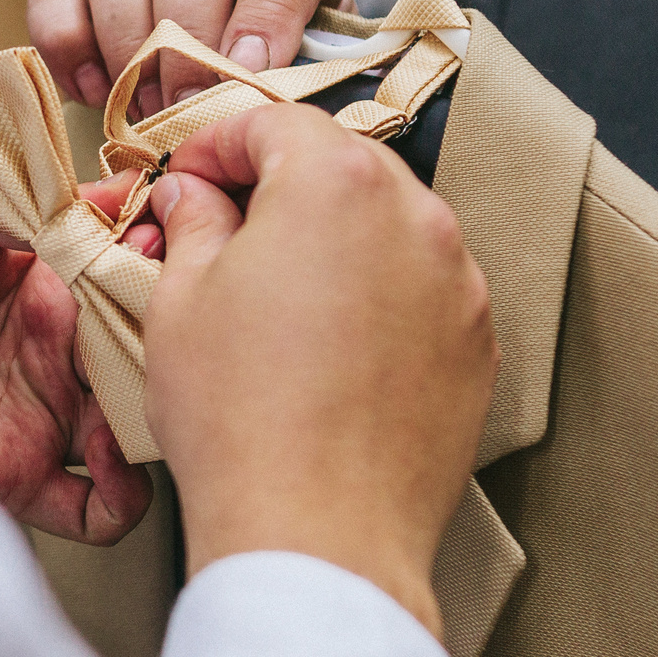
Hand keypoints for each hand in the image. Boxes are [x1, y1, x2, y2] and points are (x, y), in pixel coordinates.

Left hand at [0, 176, 156, 545]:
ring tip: (144, 394)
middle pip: (150, 357)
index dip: (162, 265)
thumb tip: (114, 188)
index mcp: (47, 280)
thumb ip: (25, 194)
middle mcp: (54, 351)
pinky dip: (122, 495)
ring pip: (138, 431)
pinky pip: (96, 510)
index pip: (135, 277)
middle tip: (177, 328)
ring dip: (157, 419)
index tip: (172, 249)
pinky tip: (109, 459)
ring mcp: (40, 415)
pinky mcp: (15, 475)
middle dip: (175, 346)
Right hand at [28, 0, 353, 117]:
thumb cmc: (288, 94)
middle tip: (187, 112)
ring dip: (128, 48)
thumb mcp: (317, 86)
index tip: (252, 69)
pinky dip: (66, 44)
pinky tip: (94, 93)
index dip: (266, 11)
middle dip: (185, 45)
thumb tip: (272, 114)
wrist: (243, 94)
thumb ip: (306, 89)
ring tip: (147, 113)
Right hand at [141, 104, 495, 636]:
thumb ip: (193, 224)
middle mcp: (416, 217)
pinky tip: (326, 349)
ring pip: (386, 228)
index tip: (190, 178)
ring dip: (333, 241)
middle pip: (341, 166)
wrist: (317, 534)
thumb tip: (194, 198)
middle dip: (280, 186)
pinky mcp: (476, 345)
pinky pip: (420, 291)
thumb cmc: (240, 417)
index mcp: (337, 183)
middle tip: (223, 231)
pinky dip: (376, 298)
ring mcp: (458, 283)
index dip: (217, 144)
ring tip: (276, 298)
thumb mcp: (181, 300)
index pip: (273, 122)